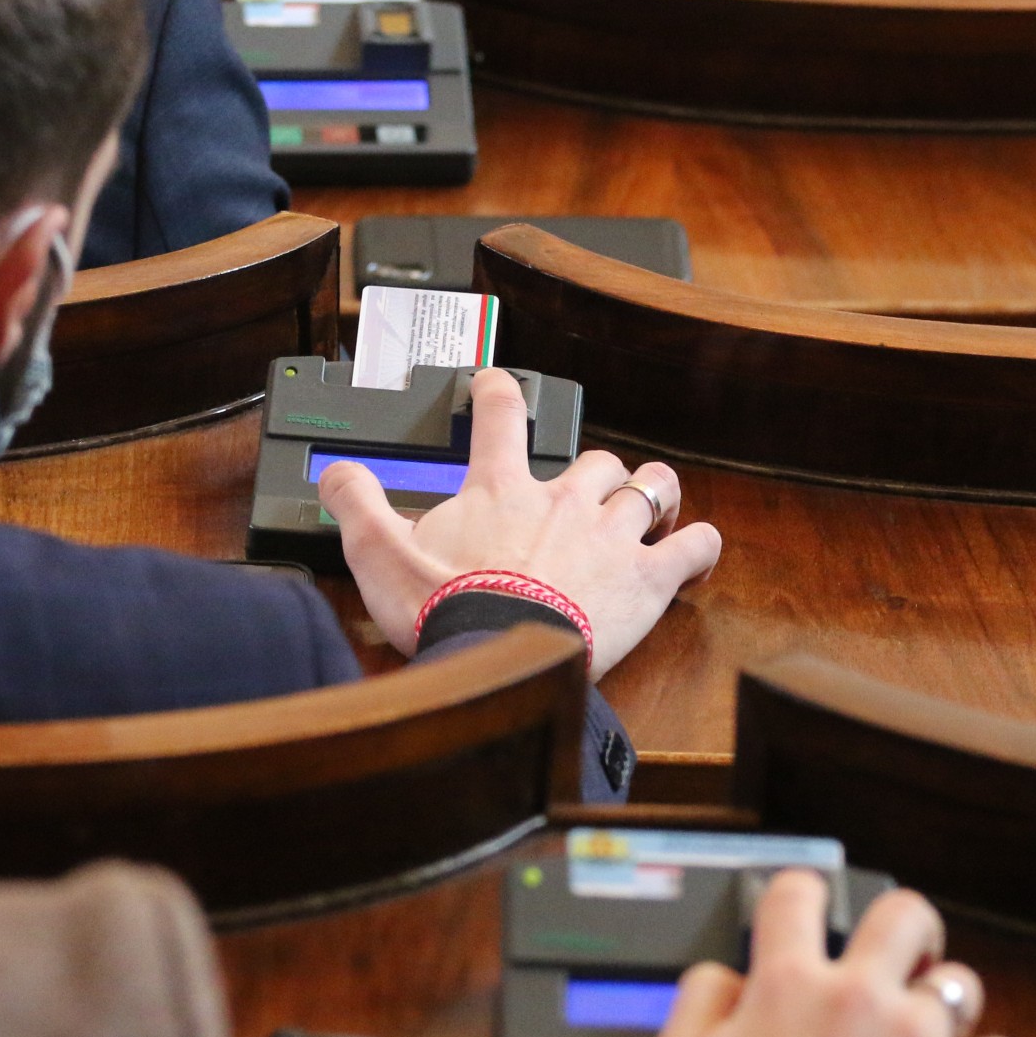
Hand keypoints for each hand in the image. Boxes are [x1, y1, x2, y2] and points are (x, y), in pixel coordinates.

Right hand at [317, 367, 720, 677]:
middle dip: (596, 469)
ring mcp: (612, 535)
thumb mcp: (379, 553)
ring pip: (651, 488)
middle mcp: (564, 500)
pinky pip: (693, 546)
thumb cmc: (444, 609)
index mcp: (501, 490)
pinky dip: (700, 544)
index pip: (502, 417)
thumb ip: (356, 505)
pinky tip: (696, 550)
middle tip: (589, 487)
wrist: (500, 653)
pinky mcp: (649, 579)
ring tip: (653, 504)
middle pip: (595, 459)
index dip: (501, 392)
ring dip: (654, 491)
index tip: (499, 383)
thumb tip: (335, 474)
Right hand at [644, 872, 1025, 1036]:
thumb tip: (726, 976)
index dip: (805, 892)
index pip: (799, 894)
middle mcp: (858, 997)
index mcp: (788, 984)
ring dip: (946, 1003)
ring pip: (960, 984)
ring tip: (932, 1033)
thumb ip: (700, 1001)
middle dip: (906, 927)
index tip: (811, 906)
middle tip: (904, 952)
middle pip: (904, 913)